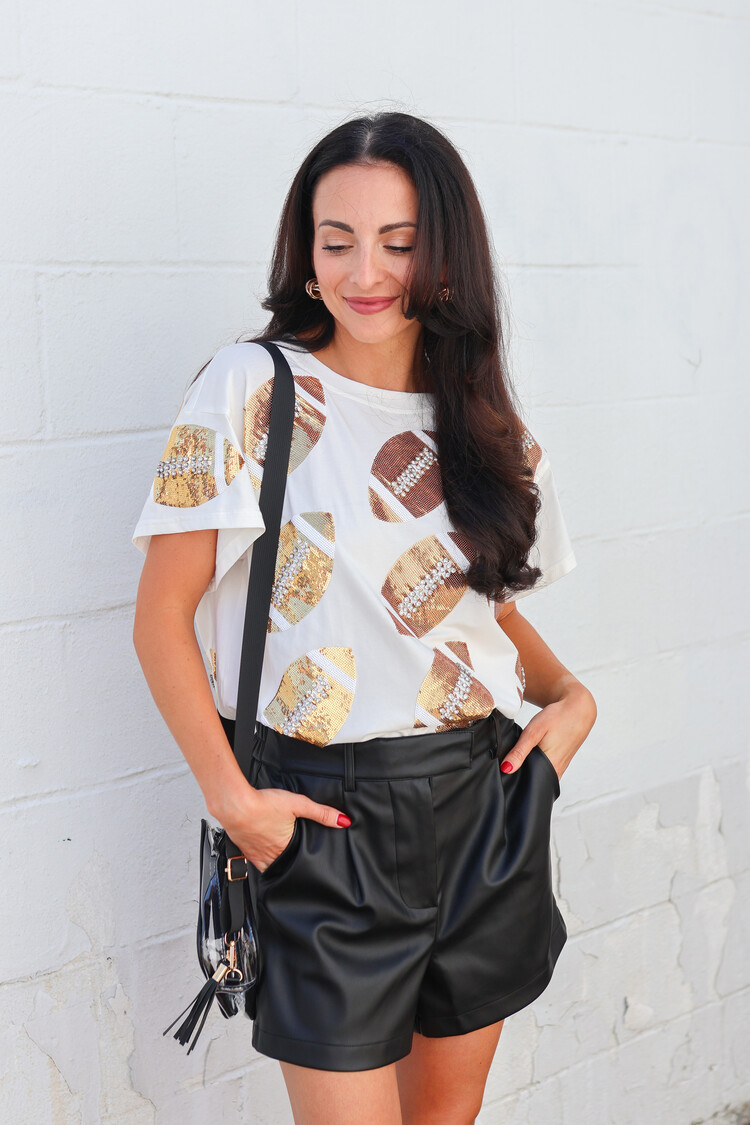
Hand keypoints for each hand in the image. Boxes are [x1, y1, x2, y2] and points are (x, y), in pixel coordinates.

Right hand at [219, 786, 350, 873]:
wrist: (235, 804)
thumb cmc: (262, 804)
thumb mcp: (298, 804)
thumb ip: (322, 813)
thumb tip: (343, 821)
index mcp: (284, 847)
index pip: (298, 862)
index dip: (304, 863)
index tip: (310, 866)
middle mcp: (269, 854)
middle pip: (283, 865)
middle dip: (290, 864)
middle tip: (297, 864)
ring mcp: (254, 854)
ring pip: (268, 866)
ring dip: (275, 863)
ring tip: (282, 860)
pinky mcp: (243, 848)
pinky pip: (253, 861)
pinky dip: (259, 859)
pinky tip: (261, 853)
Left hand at [499, 684, 596, 781]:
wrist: (577, 710)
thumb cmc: (557, 718)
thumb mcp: (533, 732)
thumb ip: (519, 752)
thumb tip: (506, 769)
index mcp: (550, 767)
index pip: (528, 784)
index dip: (515, 779)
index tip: (506, 770)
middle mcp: (556, 771)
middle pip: (533, 781)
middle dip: (521, 774)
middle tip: (515, 758)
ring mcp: (560, 768)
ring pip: (539, 775)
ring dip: (529, 768)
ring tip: (524, 754)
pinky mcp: (561, 763)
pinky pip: (546, 769)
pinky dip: (537, 763)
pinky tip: (533, 753)